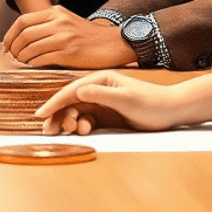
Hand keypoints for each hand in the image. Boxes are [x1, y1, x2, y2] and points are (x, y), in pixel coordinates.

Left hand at [2, 6, 134, 67]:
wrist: (112, 43)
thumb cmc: (88, 36)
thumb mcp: (67, 21)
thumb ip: (48, 24)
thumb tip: (24, 37)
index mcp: (55, 12)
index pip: (23, 21)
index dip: (10, 34)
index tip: (6, 45)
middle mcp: (58, 22)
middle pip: (24, 33)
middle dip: (13, 47)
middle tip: (12, 56)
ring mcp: (64, 37)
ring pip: (31, 46)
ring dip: (22, 57)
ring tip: (21, 62)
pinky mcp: (69, 52)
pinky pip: (42, 58)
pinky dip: (33, 63)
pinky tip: (32, 66)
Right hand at [36, 70, 211, 135]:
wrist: (171, 111)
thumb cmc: (151, 103)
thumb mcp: (126, 99)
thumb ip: (102, 95)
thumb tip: (78, 92)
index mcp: (101, 79)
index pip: (71, 91)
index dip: (54, 103)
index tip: (40, 115)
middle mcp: (98, 89)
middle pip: (71, 102)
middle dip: (58, 115)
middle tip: (50, 131)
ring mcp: (102, 102)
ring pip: (77, 112)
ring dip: (69, 122)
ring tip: (69, 131)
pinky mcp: (107, 115)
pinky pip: (87, 120)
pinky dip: (80, 127)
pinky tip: (82, 132)